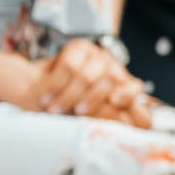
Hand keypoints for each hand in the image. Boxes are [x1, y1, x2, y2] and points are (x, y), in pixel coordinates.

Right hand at [28, 40, 151, 124]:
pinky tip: (47, 95)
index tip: (114, 101)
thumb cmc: (71, 110)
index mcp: (126, 90)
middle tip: (77, 112)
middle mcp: (115, 71)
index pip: (134, 91)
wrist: (41, 91)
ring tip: (55, 108)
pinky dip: (55, 83)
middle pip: (110, 81)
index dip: (127, 95)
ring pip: (86, 74)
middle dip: (92, 99)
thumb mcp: (94, 118)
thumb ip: (111, 120)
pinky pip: (68, 65)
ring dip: (68, 95)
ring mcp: (97, 57)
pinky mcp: (78, 47)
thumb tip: (131, 127)